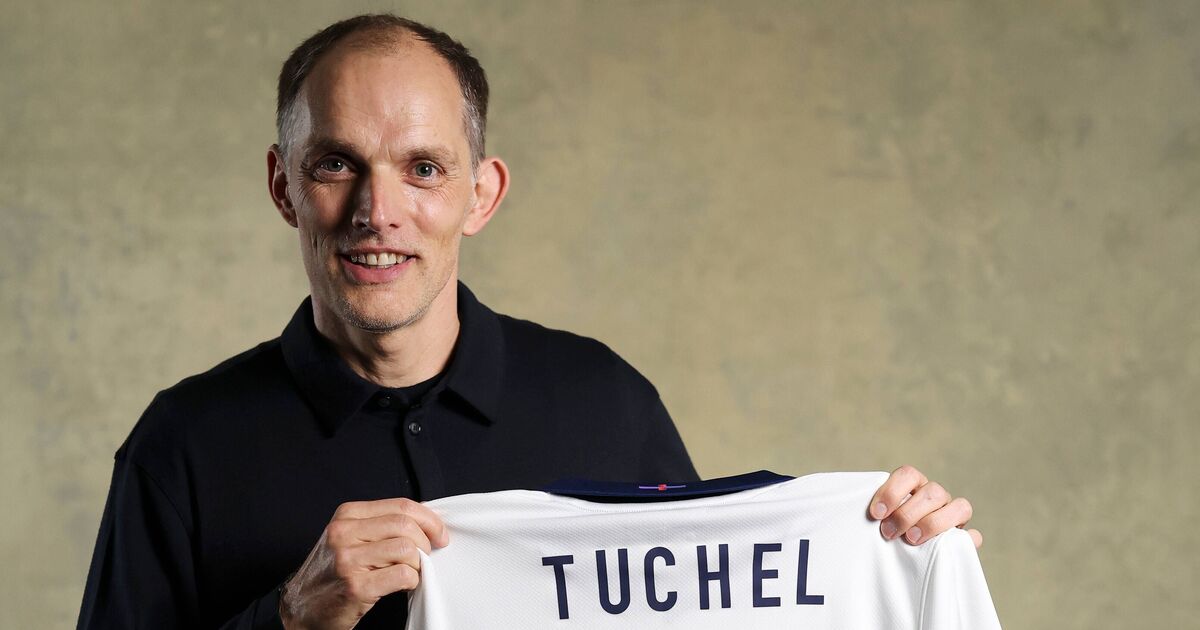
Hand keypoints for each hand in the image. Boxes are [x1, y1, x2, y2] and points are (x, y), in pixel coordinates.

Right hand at [279, 498, 448, 628]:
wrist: (301, 607)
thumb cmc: (331, 572)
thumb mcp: (348, 537)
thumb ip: (379, 524)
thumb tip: (425, 520)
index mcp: (346, 515)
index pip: (400, 506)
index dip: (428, 518)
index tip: (439, 533)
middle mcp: (344, 533)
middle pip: (405, 525)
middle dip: (426, 541)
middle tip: (427, 555)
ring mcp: (348, 560)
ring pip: (406, 549)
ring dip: (418, 563)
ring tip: (411, 570)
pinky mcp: (355, 586)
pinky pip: (402, 575)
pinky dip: (412, 580)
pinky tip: (404, 584)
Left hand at [868, 465, 981, 547]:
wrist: (899, 560)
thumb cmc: (884, 531)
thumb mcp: (877, 519)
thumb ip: (876, 513)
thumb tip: (869, 513)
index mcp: (914, 485)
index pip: (908, 474)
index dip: (892, 491)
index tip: (876, 514)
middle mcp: (936, 497)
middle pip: (933, 492)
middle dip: (908, 513)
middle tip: (889, 532)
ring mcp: (953, 516)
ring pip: (960, 507)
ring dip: (934, 523)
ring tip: (911, 539)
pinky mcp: (964, 538)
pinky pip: (973, 536)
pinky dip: (966, 540)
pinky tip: (950, 546)